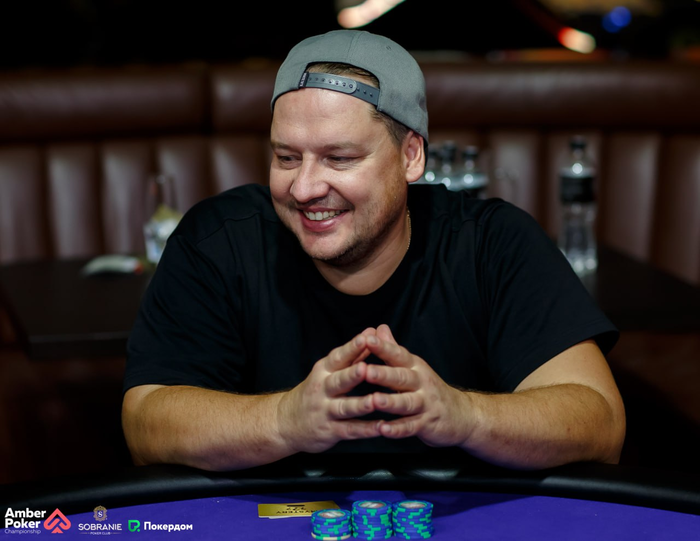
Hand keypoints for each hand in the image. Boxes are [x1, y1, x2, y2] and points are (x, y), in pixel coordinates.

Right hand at [276, 329, 381, 453]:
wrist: (286, 422)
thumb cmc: (315, 392)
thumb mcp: (328, 371)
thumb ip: (352, 354)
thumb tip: (371, 332)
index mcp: (324, 371)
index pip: (338, 357)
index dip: (352, 348)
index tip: (365, 338)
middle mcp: (323, 390)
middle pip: (339, 381)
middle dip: (352, 375)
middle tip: (365, 369)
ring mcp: (326, 411)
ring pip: (345, 408)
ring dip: (360, 405)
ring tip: (375, 401)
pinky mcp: (330, 431)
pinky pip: (350, 430)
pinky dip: (366, 430)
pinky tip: (381, 427)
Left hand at [364, 324, 473, 447]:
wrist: (462, 415)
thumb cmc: (429, 389)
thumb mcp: (413, 366)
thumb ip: (394, 349)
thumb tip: (379, 328)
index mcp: (414, 367)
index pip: (398, 354)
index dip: (383, 347)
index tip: (366, 339)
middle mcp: (421, 383)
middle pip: (401, 377)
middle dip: (383, 374)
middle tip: (365, 370)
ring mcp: (425, 404)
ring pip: (406, 403)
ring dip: (390, 402)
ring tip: (374, 401)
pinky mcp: (427, 424)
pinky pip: (411, 427)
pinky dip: (397, 429)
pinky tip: (383, 429)